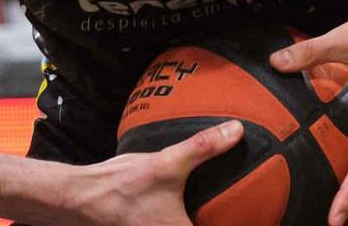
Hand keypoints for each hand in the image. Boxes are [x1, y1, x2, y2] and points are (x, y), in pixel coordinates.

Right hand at [74, 124, 240, 225]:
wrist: (84, 198)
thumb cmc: (124, 187)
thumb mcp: (167, 163)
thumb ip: (203, 147)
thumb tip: (236, 130)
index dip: (245, 225)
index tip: (263, 218)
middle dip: (224, 217)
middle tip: (248, 206)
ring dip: (206, 216)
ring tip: (224, 204)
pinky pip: (178, 224)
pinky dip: (190, 216)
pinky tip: (193, 202)